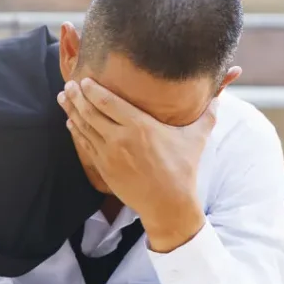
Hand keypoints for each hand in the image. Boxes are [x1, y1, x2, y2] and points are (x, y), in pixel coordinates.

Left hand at [58, 79, 213, 252]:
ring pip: (84, 128)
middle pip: (91, 112)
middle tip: (68, 84)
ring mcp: (109, 155)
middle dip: (76, 97)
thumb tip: (221, 95)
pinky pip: (85, 145)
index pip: (108, 102)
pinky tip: (70, 122)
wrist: (168, 204)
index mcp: (141, 126)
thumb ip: (207, 113)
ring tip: (63, 97)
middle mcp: (121, 138)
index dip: (93, 90)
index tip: (84, 79)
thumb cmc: (183, 169)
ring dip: (71, 111)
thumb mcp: (197, 138)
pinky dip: (76, 132)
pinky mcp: (104, 169)